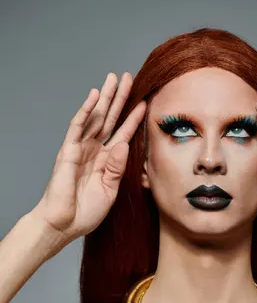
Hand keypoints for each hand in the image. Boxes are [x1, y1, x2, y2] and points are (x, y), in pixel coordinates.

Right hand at [33, 72, 145, 243]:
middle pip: (109, 119)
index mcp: (106, 161)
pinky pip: (78, 126)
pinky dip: (86, 110)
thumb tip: (123, 144)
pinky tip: (95, 95)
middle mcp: (94, 151)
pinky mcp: (68, 150)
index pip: (123, 134)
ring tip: (114, 78)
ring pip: (95, 117)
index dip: (133, 119)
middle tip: (129, 78)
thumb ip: (117, 168)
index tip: (146, 103)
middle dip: (120, 99)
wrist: (65, 224)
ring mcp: (81, 148)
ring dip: (105, 97)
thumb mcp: (110, 190)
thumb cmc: (86, 212)